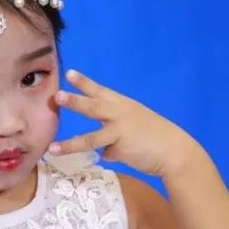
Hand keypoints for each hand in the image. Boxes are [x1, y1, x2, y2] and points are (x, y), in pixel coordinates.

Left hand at [50, 69, 201, 178]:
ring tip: (53, 147)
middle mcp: (119, 115)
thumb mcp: (134, 124)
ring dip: (71, 144)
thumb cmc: (155, 136)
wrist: (175, 151)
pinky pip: (108, 154)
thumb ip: (115, 131)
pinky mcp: (121, 150)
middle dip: (74, 101)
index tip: (69, 73)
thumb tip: (103, 149)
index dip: (84, 82)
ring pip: (91, 139)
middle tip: (57, 95)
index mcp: (122, 104)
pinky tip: (127, 154)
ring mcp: (119, 132)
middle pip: (93, 107)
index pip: (100, 91)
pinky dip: (112, 155)